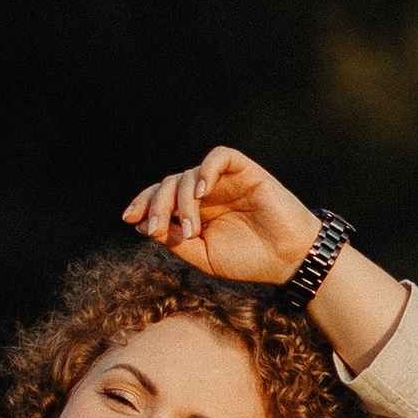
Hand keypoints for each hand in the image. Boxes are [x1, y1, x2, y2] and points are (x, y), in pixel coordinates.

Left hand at [121, 146, 320, 288]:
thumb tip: (145, 225)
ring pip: (188, 175)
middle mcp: (206, 192)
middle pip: (169, 184)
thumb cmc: (249, 260)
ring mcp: (224, 180)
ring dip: (182, 202)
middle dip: (156, 204)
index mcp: (194, 211)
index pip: (160, 197)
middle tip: (157, 227)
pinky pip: (219, 157)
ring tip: (192, 229)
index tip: (129, 218)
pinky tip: (201, 192)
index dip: (142, 203)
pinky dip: (205, 170)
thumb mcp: (204, 256)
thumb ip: (176, 241)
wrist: (289, 260)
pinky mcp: (245, 171)